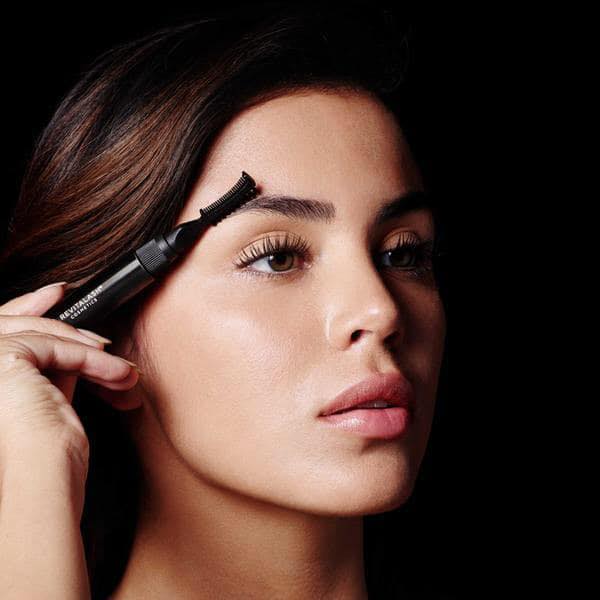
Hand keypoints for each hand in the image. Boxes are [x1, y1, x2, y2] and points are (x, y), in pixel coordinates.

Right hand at [0, 281, 138, 472]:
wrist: (44, 479)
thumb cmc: (46, 454)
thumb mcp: (50, 398)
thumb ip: (53, 370)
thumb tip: (73, 351)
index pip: (1, 333)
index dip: (25, 308)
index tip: (54, 295)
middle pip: (8, 323)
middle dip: (46, 308)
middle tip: (79, 301)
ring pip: (38, 334)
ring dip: (87, 346)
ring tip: (119, 365)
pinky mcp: (3, 361)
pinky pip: (54, 346)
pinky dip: (91, 358)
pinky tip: (115, 372)